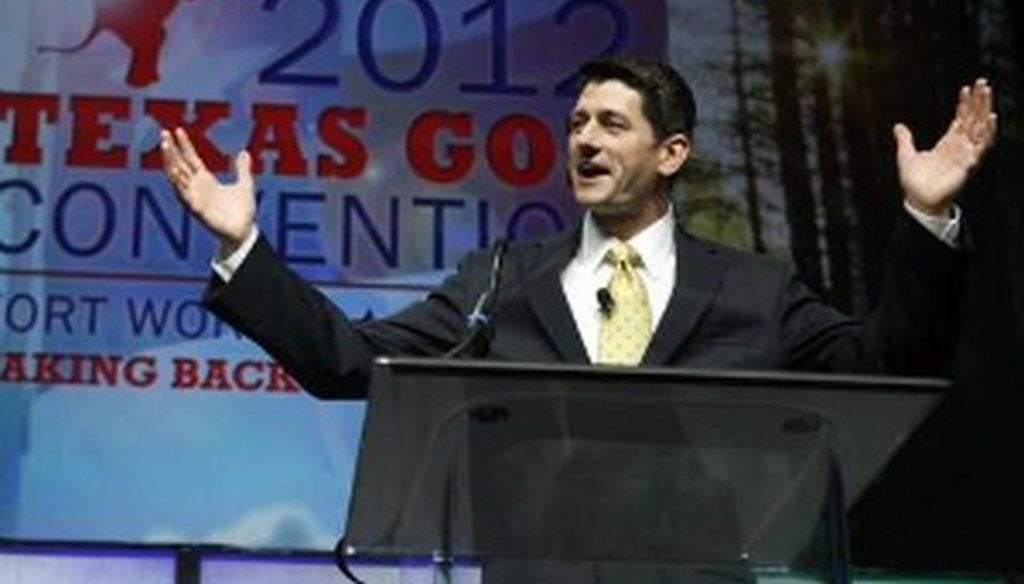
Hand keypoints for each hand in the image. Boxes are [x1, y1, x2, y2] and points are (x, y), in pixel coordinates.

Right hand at [161, 128, 255, 252]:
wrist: (244, 232)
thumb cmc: (242, 212)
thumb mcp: (245, 185)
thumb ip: (242, 169)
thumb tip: (244, 152)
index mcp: (206, 181)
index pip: (190, 159)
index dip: (184, 145)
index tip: (177, 130)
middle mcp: (196, 188)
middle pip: (179, 165)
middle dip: (171, 150)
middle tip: (164, 134)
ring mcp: (195, 198)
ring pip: (177, 178)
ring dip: (170, 163)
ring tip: (166, 148)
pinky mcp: (197, 210)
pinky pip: (184, 196)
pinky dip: (179, 185)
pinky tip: (175, 172)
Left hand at [894, 78, 996, 215]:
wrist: (918, 201)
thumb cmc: (915, 182)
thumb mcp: (906, 156)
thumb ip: (905, 140)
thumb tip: (898, 126)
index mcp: (947, 143)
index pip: (960, 118)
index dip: (964, 104)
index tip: (967, 88)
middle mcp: (959, 146)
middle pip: (973, 118)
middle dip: (978, 101)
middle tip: (982, 82)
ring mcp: (965, 153)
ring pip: (979, 127)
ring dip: (984, 109)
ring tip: (987, 93)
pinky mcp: (968, 163)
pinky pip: (981, 145)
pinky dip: (987, 131)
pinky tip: (991, 117)